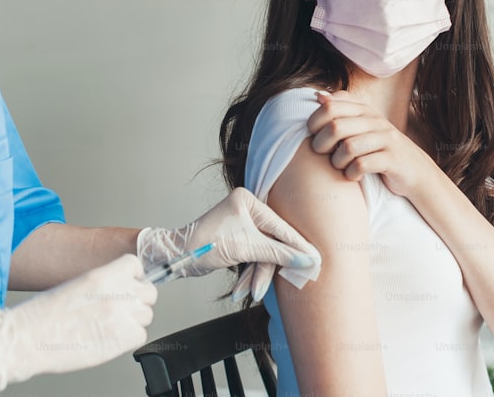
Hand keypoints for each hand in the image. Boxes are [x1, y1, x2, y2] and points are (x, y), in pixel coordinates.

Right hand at [0, 254, 155, 389]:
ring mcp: (123, 315)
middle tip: (120, 309)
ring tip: (110, 326)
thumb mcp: (75, 285)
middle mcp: (118, 293)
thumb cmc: (42, 314)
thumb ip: (103, 284)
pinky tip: (109, 338)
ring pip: (146, 315)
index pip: (136, 266)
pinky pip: (140, 335)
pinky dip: (128, 339)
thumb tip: (117, 289)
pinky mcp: (124, 339)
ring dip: (133, 321)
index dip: (132, 277)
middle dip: (137, 300)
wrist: (26, 339)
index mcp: (105, 275)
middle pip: (149, 292)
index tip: (127, 285)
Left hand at [136, 188, 320, 301]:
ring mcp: (243, 223)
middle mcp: (247, 208)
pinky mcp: (239, 238)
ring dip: (255, 275)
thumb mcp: (245, 249)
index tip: (315, 259)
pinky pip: (253, 256)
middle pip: (272, 242)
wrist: (177, 256)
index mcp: (249, 200)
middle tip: (279, 284)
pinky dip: (248, 273)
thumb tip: (307, 259)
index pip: (280, 226)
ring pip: (263, 253)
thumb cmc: (205, 244)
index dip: (297, 245)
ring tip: (249, 293)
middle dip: (266, 268)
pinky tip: (241, 289)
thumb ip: (278, 253)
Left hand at [306, 90, 437, 198]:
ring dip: (337, 161)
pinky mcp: (392, 159)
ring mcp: (386, 139)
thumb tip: (319, 96)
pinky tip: (353, 175)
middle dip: (321, 144)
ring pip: (348, 147)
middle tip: (323, 154)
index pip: (330, 106)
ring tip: (340, 166)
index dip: (314, 122)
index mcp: (364, 110)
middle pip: (335, 127)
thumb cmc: (380, 149)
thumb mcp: (363, 126)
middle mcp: (375, 121)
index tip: (314, 135)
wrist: (416, 171)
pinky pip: (362, 165)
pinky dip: (352, 173)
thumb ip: (342, 110)